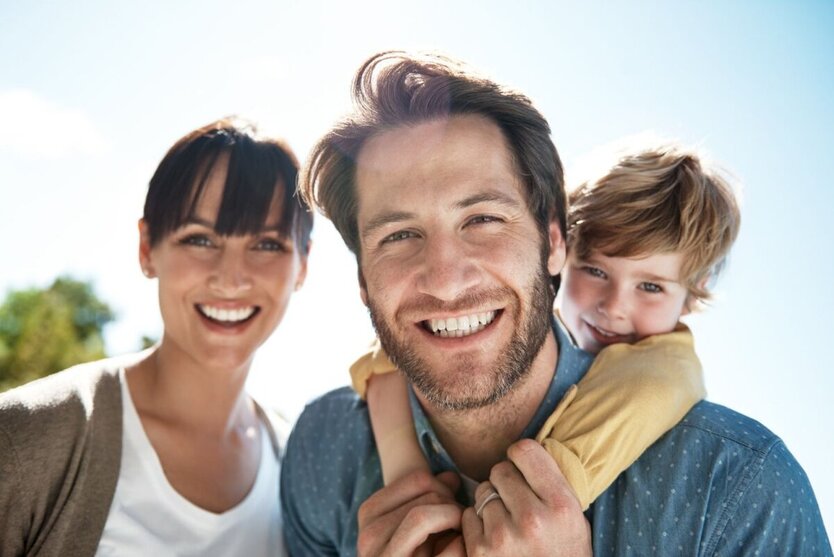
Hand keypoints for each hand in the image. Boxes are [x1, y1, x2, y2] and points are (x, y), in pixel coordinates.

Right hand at [357, 469, 464, 556]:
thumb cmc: (418, 556)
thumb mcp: (417, 529)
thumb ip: (432, 499)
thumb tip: (450, 476)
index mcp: (370, 517)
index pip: (419, 478)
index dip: (447, 488)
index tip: (453, 505)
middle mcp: (369, 537)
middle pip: (428, 495)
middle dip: (454, 505)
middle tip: (461, 523)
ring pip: (424, 515)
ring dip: (454, 520)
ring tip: (460, 534)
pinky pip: (441, 550)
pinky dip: (456, 546)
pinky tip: (458, 550)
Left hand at [461, 439, 591, 555]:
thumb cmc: (563, 554)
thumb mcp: (572, 518)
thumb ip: (550, 483)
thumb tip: (519, 448)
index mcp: (561, 504)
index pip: (525, 451)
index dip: (521, 457)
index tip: (524, 469)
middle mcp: (533, 518)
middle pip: (500, 470)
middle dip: (505, 483)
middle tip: (517, 503)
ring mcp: (503, 536)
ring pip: (482, 492)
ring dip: (490, 505)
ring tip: (508, 526)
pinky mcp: (480, 551)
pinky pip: (467, 516)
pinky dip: (476, 525)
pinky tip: (494, 541)